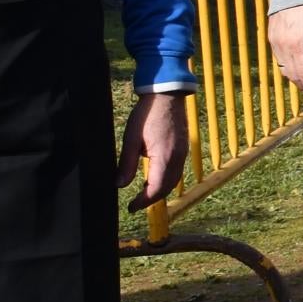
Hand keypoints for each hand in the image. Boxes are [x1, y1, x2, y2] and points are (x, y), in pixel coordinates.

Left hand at [119, 89, 188, 203]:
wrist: (166, 94)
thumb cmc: (147, 113)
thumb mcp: (131, 138)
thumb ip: (126, 164)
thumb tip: (120, 185)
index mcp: (164, 157)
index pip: (155, 189)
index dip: (143, 201)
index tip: (130, 207)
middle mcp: (177, 158)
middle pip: (167, 188)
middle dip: (152, 199)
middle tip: (135, 204)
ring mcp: (183, 153)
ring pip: (173, 181)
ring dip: (159, 190)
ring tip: (143, 194)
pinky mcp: (183, 148)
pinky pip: (176, 171)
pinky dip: (166, 180)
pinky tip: (154, 178)